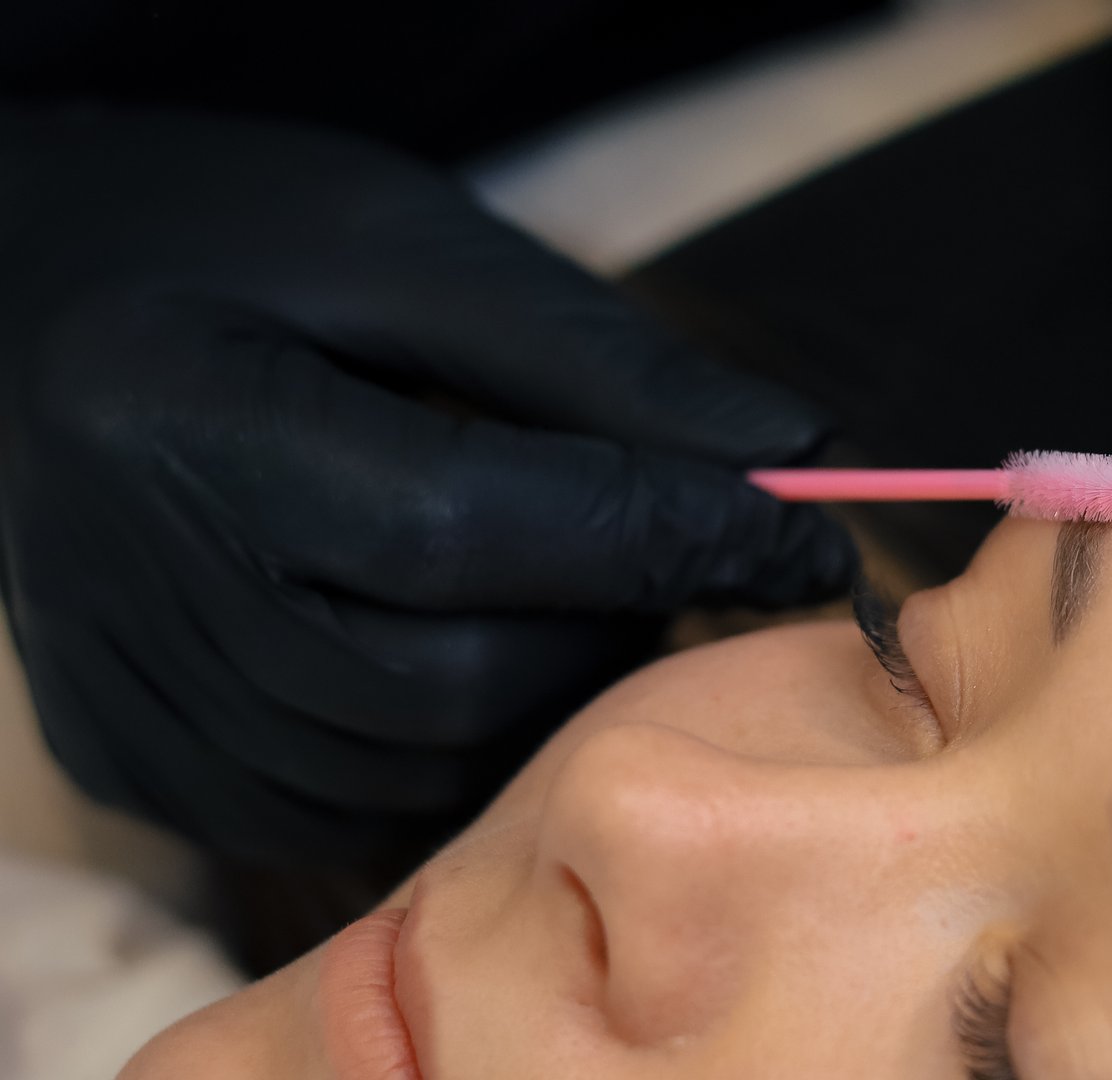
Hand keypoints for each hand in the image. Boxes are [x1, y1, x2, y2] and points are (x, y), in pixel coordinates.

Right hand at [0, 103, 855, 864]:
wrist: (45, 306)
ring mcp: (134, 702)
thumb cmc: (238, 247)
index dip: (661, 532)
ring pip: (421, 764)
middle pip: (454, 675)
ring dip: (550, 686)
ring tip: (579, 588)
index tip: (803, 531)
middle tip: (685, 553)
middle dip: (617, 620)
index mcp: (180, 420)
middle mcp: (135, 590)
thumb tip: (795, 452)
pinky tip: (478, 648)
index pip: (467, 523)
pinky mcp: (143, 762)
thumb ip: (605, 361)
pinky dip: (461, 746)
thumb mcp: (418, 250)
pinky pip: (355, 810)